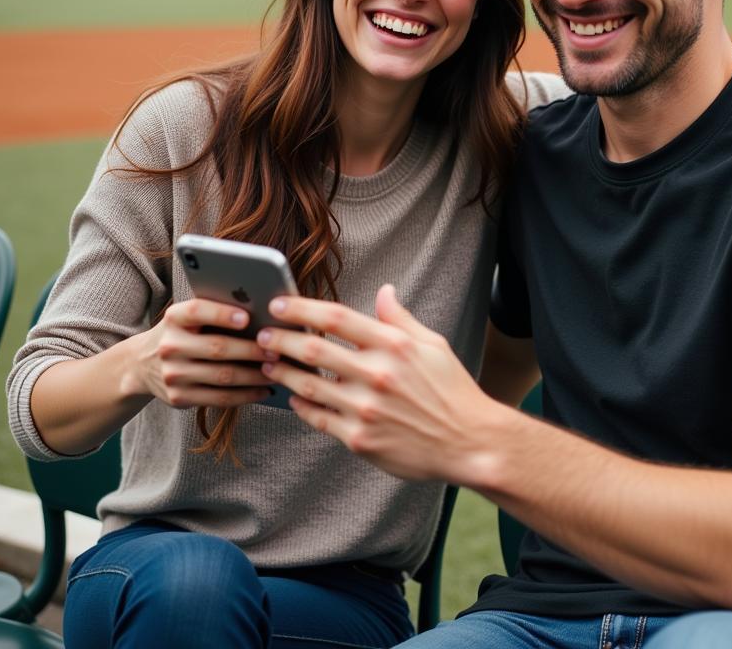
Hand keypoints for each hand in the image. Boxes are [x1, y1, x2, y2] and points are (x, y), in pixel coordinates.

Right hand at [122, 298, 275, 408]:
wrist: (142, 363)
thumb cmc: (182, 332)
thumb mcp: (188, 317)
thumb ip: (216, 311)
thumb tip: (263, 311)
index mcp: (174, 318)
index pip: (198, 311)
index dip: (222, 314)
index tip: (247, 317)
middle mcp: (170, 346)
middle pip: (218, 348)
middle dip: (253, 350)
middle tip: (279, 350)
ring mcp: (173, 374)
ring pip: (223, 376)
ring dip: (255, 375)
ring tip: (278, 370)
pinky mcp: (178, 398)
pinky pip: (219, 398)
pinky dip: (246, 395)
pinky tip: (264, 390)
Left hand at [257, 286, 497, 481]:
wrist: (468, 441)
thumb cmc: (452, 390)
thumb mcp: (432, 344)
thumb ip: (400, 319)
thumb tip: (383, 291)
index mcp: (393, 345)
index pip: (335, 318)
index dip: (301, 309)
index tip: (279, 303)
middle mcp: (376, 374)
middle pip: (313, 350)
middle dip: (280, 340)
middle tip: (263, 335)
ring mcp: (365, 409)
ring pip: (309, 386)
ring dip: (283, 373)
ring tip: (270, 365)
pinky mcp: (360, 440)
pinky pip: (319, 419)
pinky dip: (302, 406)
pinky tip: (294, 398)